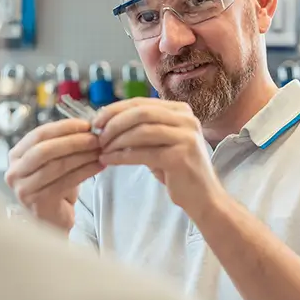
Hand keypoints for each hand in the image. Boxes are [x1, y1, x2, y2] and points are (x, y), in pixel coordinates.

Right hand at [5, 119, 104, 230]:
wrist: (55, 218)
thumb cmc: (56, 185)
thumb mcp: (56, 160)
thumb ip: (65, 143)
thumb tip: (88, 127)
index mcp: (16, 155)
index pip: (39, 134)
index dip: (64, 127)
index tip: (86, 124)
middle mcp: (15, 172)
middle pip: (45, 149)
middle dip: (74, 142)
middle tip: (95, 139)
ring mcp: (24, 189)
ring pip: (57, 166)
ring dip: (82, 156)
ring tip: (100, 151)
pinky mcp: (38, 203)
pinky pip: (66, 182)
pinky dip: (85, 171)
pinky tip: (99, 166)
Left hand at [93, 98, 222, 215]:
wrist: (202, 197)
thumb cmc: (177, 170)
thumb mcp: (161, 142)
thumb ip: (142, 128)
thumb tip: (107, 119)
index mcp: (181, 111)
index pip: (142, 103)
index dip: (115, 109)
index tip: (97, 121)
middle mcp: (187, 119)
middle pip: (141, 112)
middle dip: (114, 123)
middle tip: (98, 136)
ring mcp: (186, 137)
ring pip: (141, 130)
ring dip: (116, 140)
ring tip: (102, 150)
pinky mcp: (180, 157)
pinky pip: (143, 153)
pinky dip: (121, 156)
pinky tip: (109, 160)